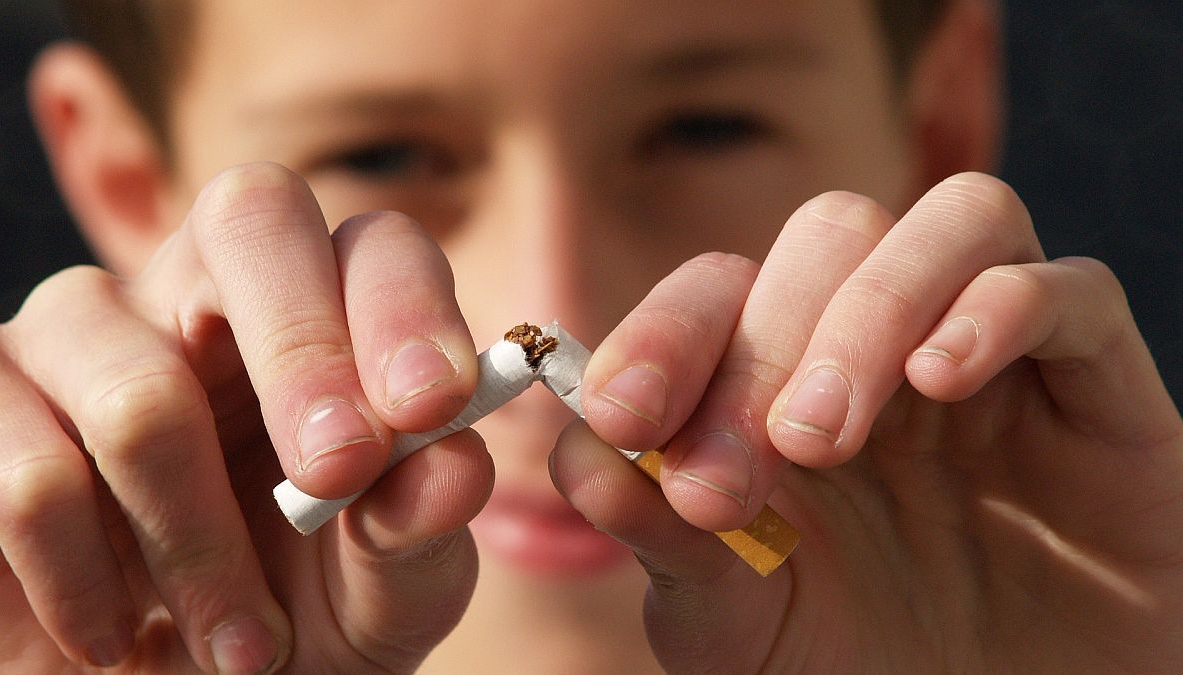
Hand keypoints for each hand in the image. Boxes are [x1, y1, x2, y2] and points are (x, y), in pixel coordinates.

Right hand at [0, 163, 489, 671]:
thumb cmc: (296, 619)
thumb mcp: (388, 588)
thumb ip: (423, 523)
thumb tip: (454, 465)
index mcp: (322, 313)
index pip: (371, 245)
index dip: (404, 308)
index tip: (430, 404)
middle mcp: (198, 293)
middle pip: (249, 218)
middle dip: (306, 354)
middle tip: (336, 476)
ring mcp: (77, 334)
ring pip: (141, 391)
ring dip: (203, 548)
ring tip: (244, 644)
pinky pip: (28, 471)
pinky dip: (87, 581)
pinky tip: (117, 633)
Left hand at [550, 172, 1182, 671]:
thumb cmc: (856, 670)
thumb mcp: (735, 621)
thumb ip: (663, 538)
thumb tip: (577, 457)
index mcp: (790, 381)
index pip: (720, 293)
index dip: (663, 336)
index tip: (621, 420)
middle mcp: (891, 346)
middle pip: (830, 237)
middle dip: (762, 346)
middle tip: (733, 477)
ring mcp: (998, 357)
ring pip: (951, 223)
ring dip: (867, 310)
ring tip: (819, 436)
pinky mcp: (1098, 390)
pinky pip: (1070, 293)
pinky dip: (997, 310)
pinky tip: (940, 378)